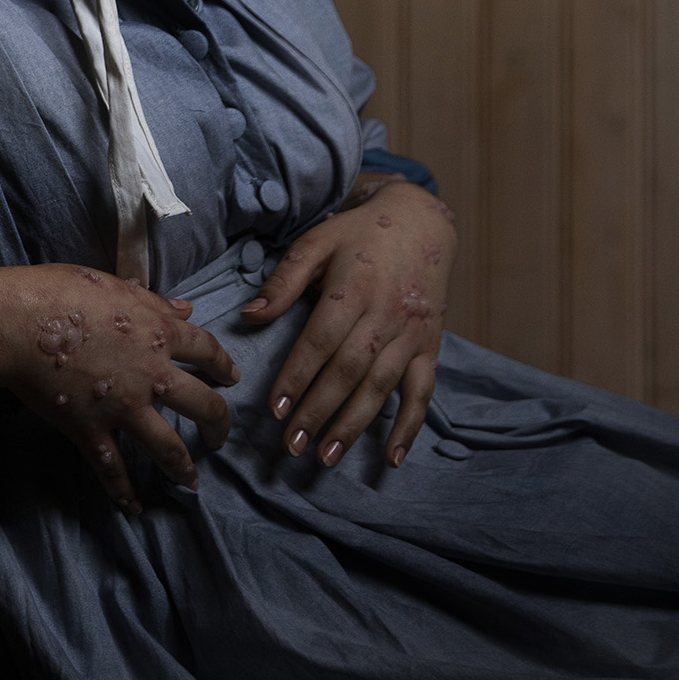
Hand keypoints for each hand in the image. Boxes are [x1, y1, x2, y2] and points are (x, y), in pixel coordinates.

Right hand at [0, 264, 239, 515]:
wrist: (16, 326)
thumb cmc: (59, 292)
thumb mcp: (113, 286)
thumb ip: (153, 302)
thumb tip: (186, 309)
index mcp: (159, 334)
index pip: (207, 351)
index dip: (223, 365)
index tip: (231, 378)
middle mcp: (152, 375)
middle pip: (204, 406)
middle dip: (219, 425)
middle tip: (220, 437)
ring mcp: (124, 408)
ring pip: (169, 447)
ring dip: (184, 468)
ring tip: (192, 482)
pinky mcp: (92, 431)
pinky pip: (113, 469)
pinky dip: (124, 491)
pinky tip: (134, 507)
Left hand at [240, 179, 453, 469]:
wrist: (423, 221)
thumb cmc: (359, 234)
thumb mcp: (317, 243)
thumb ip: (284, 281)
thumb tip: (249, 316)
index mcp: (354, 289)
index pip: (320, 341)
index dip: (296, 376)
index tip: (274, 409)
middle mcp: (385, 315)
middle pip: (348, 371)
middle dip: (318, 411)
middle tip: (291, 446)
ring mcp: (411, 334)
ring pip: (381, 387)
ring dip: (354, 425)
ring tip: (327, 457)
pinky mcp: (429, 347)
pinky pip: (422, 392)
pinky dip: (410, 426)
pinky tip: (391, 457)